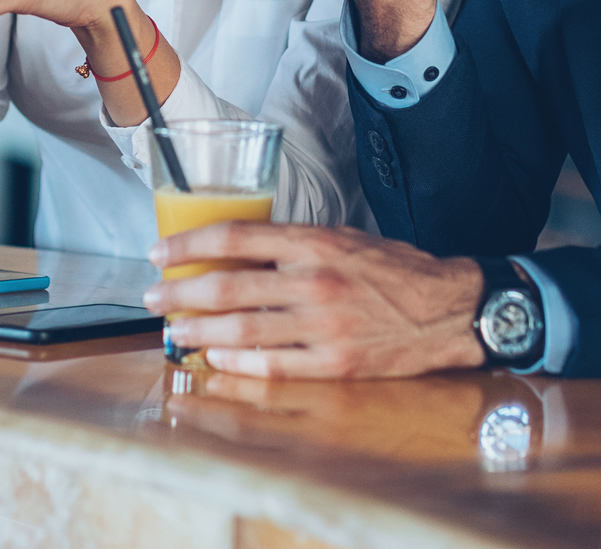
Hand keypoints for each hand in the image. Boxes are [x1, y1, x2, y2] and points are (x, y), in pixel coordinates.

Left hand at [144, 223, 485, 378]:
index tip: (160, 253)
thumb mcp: (343, 238)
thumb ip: (293, 244)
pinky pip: (272, 364)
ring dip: (198, 330)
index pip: (236, 236)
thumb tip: (237, 250)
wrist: (448, 309)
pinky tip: (215, 358)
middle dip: (180, 292)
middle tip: (152, 298)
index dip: (190, 244)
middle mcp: (314, 281)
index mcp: (315, 242)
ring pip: (242, 329)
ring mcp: (324, 325)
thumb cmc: (394, 271)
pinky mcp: (334, 362)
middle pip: (227, 285)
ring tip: (174, 332)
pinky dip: (237, 362)